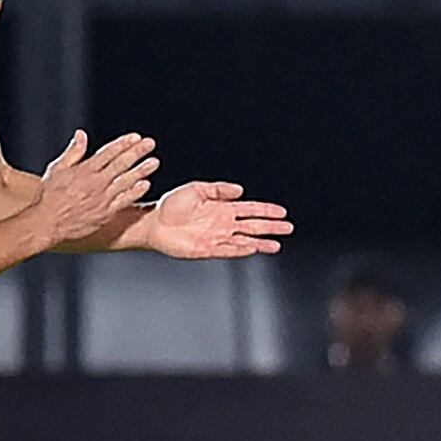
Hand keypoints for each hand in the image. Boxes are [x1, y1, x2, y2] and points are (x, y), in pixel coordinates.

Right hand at [30, 130, 155, 247]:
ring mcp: (102, 198)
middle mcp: (95, 183)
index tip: (135, 137)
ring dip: (141, 170)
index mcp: (83, 171)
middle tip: (150, 143)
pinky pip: (124, 200)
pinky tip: (145, 185)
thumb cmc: (49, 197)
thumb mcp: (56, 170)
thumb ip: (73, 152)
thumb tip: (81, 134)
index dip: (123, 144)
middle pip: (120, 164)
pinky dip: (135, 192)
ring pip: (125, 181)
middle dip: (136, 152)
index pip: (107, 153)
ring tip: (154, 162)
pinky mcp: (105, 213)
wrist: (47, 223)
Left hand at [146, 181, 292, 258]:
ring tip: (276, 245)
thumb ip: (218, 189)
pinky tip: (252, 248)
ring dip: (261, 242)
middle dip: (270, 227)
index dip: (266, 210)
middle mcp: (222, 224)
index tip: (282, 211)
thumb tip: (239, 190)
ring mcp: (216, 237)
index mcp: (221, 208)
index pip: (250, 209)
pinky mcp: (206, 249)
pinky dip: (240, 250)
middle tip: (288, 228)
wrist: (153, 222)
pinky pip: (227, 250)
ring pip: (244, 240)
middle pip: (252, 225)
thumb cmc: (170, 205)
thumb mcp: (196, 190)